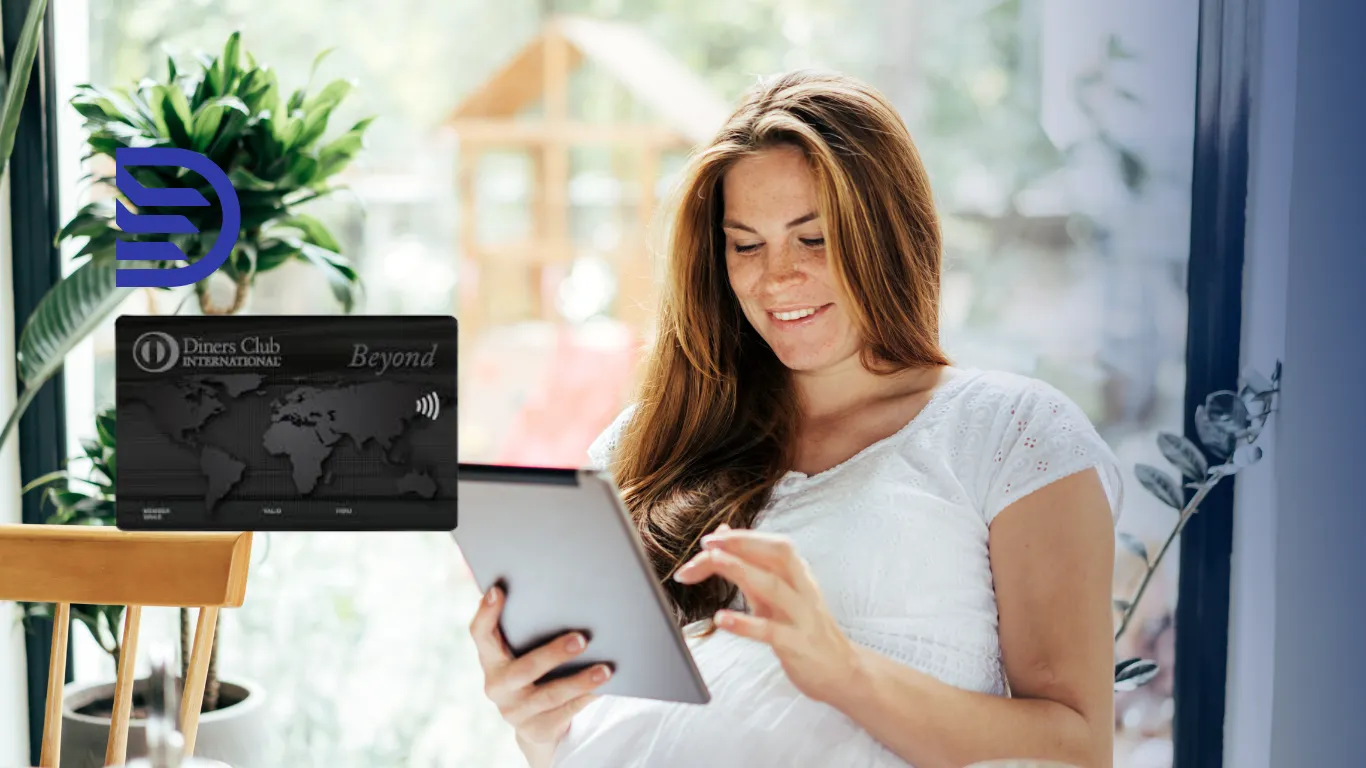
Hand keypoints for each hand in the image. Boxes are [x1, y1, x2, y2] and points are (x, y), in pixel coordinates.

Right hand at [469, 586, 612, 752]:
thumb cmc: (533, 673)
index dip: (486, 613)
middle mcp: (497, 687)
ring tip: (605, 670)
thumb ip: (527, 629)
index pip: (480, 634)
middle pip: (524, 669)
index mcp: (491, 660)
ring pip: (551, 695)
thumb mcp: (522, 654)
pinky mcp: (537, 730)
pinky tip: (604, 688)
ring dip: (580, 681)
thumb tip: (556, 593)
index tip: (498, 590)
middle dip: (553, 654)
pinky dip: (587, 698)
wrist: (537, 724)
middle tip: (582, 639)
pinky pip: (566, 713)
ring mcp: (516, 712)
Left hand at [673, 525, 860, 703]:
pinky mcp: (797, 644)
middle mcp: (803, 590)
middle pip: (777, 555)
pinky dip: (744, 623)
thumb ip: (751, 568)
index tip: (710, 539)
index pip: (773, 546)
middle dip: (742, 544)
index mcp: (799, 575)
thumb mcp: (777, 597)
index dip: (743, 537)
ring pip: (774, 586)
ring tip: (712, 561)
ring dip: (740, 569)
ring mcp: (803, 616)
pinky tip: (721, 619)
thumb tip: (724, 536)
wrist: (842, 672)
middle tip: (706, 545)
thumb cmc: (804, 630)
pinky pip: (770, 631)